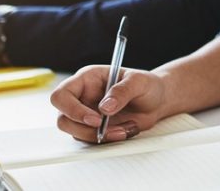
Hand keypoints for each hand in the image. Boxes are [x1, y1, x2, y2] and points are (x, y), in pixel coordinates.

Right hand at [51, 66, 167, 143]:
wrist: (157, 101)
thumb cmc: (146, 85)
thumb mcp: (139, 82)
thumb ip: (122, 91)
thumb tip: (105, 107)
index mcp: (87, 79)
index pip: (62, 94)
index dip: (73, 109)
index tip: (96, 119)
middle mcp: (82, 96)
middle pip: (63, 118)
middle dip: (84, 129)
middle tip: (105, 129)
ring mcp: (86, 114)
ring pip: (75, 133)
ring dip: (98, 137)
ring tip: (123, 130)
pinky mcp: (94, 128)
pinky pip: (90, 140)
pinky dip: (107, 141)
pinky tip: (124, 130)